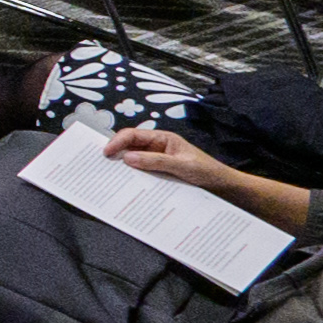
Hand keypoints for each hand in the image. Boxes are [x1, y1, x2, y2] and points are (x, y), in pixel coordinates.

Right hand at [101, 127, 301, 226]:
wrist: (223, 188)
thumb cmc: (207, 173)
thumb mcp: (181, 166)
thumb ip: (155, 161)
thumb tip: (127, 158)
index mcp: (163, 138)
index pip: (133, 135)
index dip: (117, 142)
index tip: (105, 153)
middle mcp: (157, 147)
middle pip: (129, 146)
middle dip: (114, 153)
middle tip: (99, 164)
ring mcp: (157, 160)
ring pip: (132, 160)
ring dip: (122, 167)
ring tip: (108, 176)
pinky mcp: (158, 173)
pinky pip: (140, 173)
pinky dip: (131, 177)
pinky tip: (125, 185)